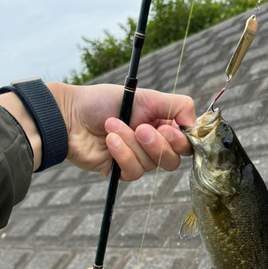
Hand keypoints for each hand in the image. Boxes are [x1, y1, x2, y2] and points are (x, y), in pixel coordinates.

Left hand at [50, 83, 195, 180]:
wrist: (71, 115)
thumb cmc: (104, 101)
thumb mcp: (145, 96)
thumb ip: (177, 105)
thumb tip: (196, 122)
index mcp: (162, 126)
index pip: (186, 143)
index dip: (180, 140)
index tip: (168, 128)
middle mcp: (152, 145)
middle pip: (173, 160)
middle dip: (157, 144)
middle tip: (141, 128)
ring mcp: (137, 159)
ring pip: (151, 165)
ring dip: (131, 143)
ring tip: (113, 126)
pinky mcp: (121, 172)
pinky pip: (133, 172)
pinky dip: (122, 155)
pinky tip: (109, 141)